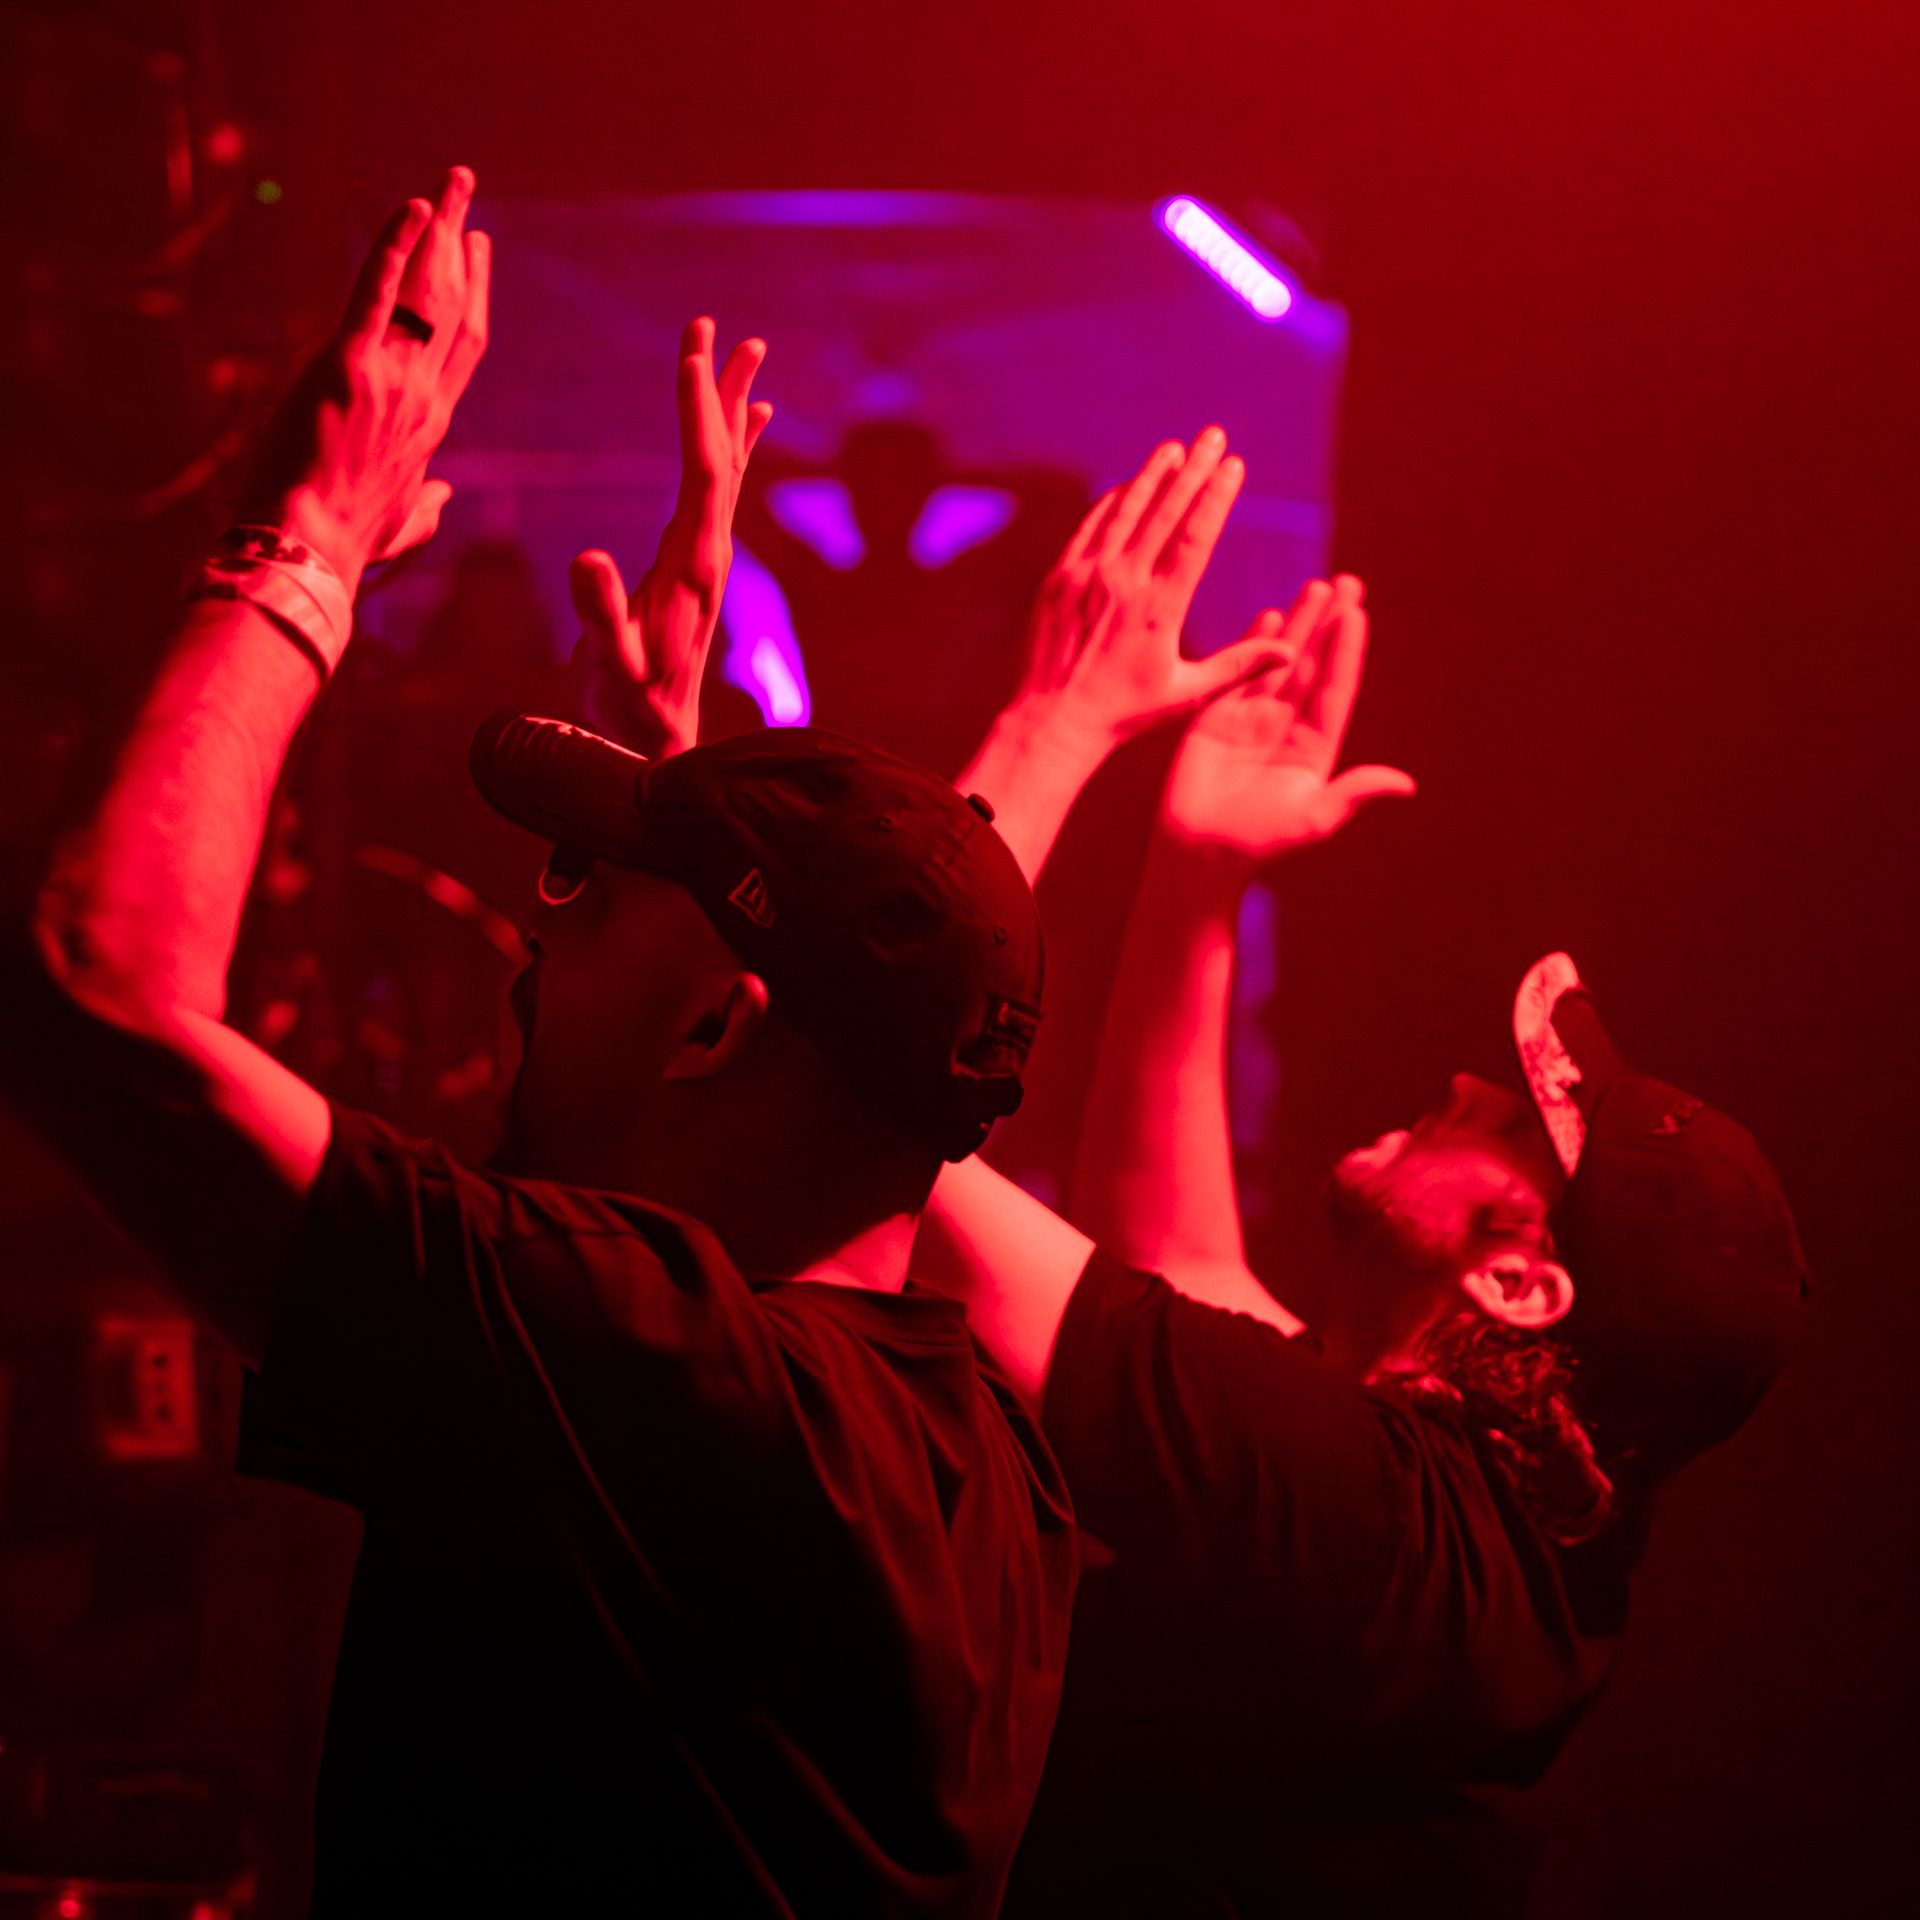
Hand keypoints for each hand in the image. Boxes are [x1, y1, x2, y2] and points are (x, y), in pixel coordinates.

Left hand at [242, 168, 490, 590]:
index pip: (465, 347)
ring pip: (429, 291)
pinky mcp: (347, 365)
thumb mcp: (400, 523)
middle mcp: (423, 395)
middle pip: (456, 306)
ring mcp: (392, 378)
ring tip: (452, 182)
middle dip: (464, 246)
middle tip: (466, 197)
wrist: (309, 547)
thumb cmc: (347, 543)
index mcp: (433, 426)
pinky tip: (413, 207)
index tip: (476, 254)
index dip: (474, 294)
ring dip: (441, 229)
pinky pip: (378, 292)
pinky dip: (396, 245)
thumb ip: (427, 507)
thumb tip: (445, 499)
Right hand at [568, 318, 771, 756]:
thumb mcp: (607, 664)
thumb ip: (599, 616)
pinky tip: (745, 421)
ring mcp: (708, 558)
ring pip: (727, 468)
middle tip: (723, 329)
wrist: (656, 744)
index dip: (697, 409)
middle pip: (724, 456)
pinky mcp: (697, 566)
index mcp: (693, 564)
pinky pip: (719, 491)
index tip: (693, 352)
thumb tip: (587, 560)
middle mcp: (711, 552)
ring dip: (731, 410)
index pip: (702, 471)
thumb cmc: (626, 707)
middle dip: (719, 390)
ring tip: (747, 354)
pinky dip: (729, 448)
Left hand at [1010, 428, 1291, 751]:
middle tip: (1213, 434)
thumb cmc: (1124, 713)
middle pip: (1164, 512)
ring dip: (1151, 477)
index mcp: (1159, 607)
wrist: (1053, 721)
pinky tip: (1126, 487)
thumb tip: (1292, 650)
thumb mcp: (1187, 694)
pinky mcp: (1060, 579)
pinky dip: (1111, 505)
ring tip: (1173, 448)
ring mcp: (1087, 576)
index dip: (1215, 497)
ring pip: (1125, 513)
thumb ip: (1240, 667)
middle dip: (1193, 470)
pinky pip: (1090, 530)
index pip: (1195, 537)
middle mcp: (1123, 583)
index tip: (1233, 465)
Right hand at [1161, 574, 1414, 859]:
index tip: (1357, 613)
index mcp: (1314, 749)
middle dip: (1329, 625)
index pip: (1335, 689)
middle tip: (1349, 582)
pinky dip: (1253, 645)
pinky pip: (1239, 673)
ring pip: (1280, 662)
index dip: (1346, 651)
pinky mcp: (1217, 718)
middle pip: (1313, 666)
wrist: (1199, 855)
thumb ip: (1355, 793)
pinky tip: (1269, 616)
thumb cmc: (1258, 844)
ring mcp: (1252, 720)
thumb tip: (1406, 784)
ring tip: (1315, 588)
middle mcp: (1287, 728)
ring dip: (1298, 625)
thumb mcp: (1314, 819)